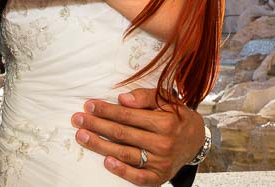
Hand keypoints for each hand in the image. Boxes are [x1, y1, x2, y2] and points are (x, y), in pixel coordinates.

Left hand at [72, 88, 203, 185]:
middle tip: (77, 119)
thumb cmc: (177, 116)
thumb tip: (122, 99)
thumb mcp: (167, 100)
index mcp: (165, 122)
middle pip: (122, 134)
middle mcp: (163, 143)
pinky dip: (121, 170)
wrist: (196, 140)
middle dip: (97, 125)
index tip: (89, 105)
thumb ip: (145, 97)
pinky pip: (137, 176)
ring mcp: (160, 162)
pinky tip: (106, 161)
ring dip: (100, 145)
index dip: (106, 110)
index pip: (128, 116)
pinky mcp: (159, 176)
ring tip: (82, 136)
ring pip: (124, 153)